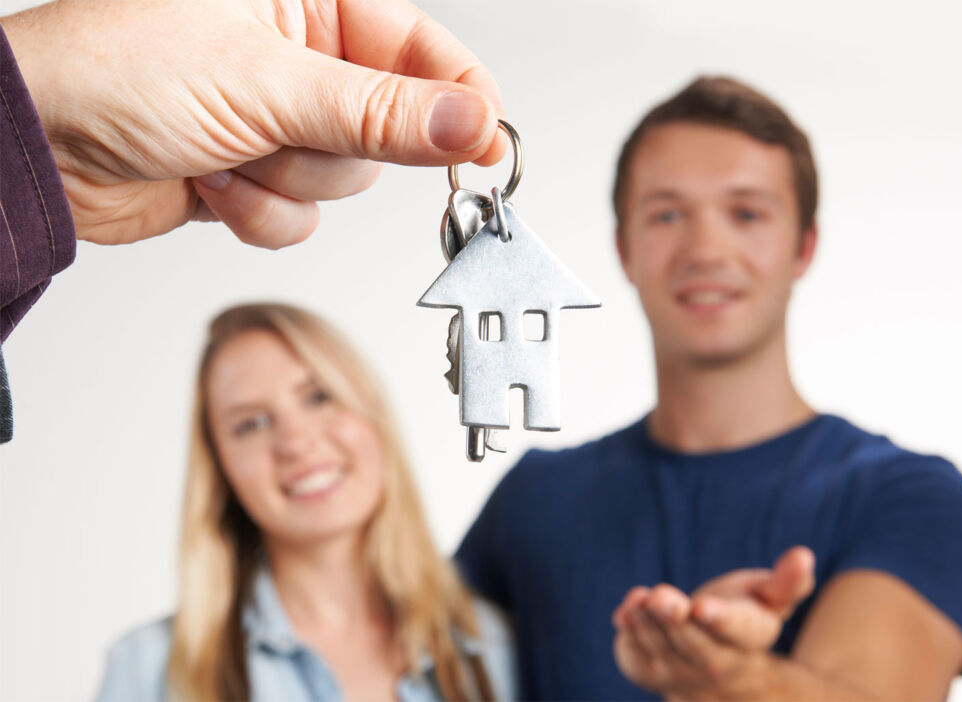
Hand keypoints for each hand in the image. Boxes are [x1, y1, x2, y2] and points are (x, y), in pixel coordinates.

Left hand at [3, 0, 504, 246]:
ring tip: (223, 149)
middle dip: (328, 146)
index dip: (461, 100)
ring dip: (284, 180)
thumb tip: (473, 123)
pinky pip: (302, 216)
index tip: (489, 147)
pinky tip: (209, 181)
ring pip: (343, 180)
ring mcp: (278, 119)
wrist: (36, 147)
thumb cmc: (117, 70)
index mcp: (311, 1)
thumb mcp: (268, 82)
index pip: (421, 50)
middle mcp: (301, 58)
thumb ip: (383, 113)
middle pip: (385, 129)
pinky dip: (258, 212)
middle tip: (284, 131)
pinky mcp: (256, 172)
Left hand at [612, 546, 814, 699]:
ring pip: (662, 649)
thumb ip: (788, 581)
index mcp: (749, 639)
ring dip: (648, 622)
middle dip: (676, 620)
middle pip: (696, 646)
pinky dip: (629, 632)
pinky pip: (635, 655)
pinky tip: (626, 611)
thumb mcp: (770, 598)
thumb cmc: (745, 615)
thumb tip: (803, 555)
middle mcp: (716, 663)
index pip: (737, 631)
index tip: (702, 607)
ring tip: (640, 596)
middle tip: (661, 597)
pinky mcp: (647, 671)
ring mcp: (679, 673)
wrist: (716, 667)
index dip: (719, 620)